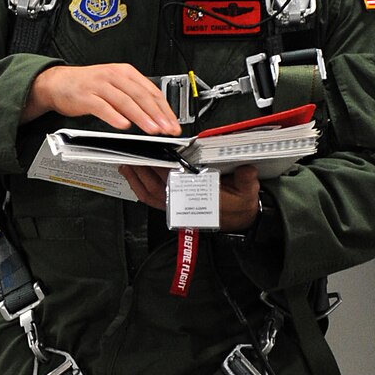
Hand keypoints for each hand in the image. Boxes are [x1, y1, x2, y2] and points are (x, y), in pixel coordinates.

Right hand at [22, 63, 181, 133]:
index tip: (173, 122)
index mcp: (125, 72)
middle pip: (141, 96)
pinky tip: (123, 125)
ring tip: (152, 129)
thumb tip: (155, 113)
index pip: (151, 90)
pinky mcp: (86, 96)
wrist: (59, 82)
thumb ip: (134, 95)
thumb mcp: (115, 84)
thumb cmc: (88, 85)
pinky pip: (103, 107)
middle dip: (157, 114)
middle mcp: (114, 76)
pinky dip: (114, 117)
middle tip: (167, 129)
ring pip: (125, 101)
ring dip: (141, 117)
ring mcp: (100, 85)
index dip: (164, 108)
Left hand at [118, 161, 261, 225]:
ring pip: (148, 194)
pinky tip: (134, 178)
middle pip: (154, 186)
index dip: (161, 167)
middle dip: (141, 170)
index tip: (153, 155)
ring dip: (135, 179)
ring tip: (127, 165)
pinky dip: (139, 188)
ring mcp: (175, 207)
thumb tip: (245, 170)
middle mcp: (183, 203)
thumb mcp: (248, 191)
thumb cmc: (239, 205)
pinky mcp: (173, 208)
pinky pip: (149, 200)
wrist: (240, 219)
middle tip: (132, 155)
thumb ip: (246, 179)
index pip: (174, 180)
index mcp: (197, 197)